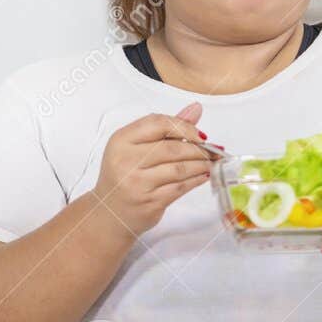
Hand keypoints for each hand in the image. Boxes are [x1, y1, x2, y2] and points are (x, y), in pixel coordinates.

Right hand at [91, 101, 213, 237]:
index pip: (158, 123)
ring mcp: (137, 183)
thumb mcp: (135, 147)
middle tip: (212, 151)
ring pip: (179, 168)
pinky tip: (202, 176)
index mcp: (121, 140)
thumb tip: (195, 109)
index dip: (184, 126)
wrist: (109, 213)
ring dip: (200, 165)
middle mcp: (126, 160)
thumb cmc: (124, 176)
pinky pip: (180, 187)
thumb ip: (165, 128)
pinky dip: (196, 180)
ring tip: (209, 163)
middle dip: (198, 149)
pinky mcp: (149, 202)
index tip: (200, 134)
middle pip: (172, 148)